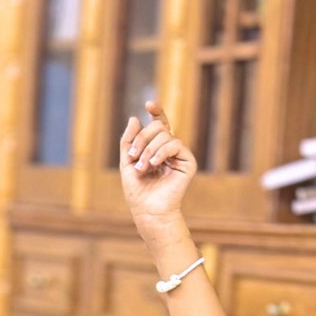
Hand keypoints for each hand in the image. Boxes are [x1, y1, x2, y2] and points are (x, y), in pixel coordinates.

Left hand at [119, 102, 196, 236]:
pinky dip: (161, 152)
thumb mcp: (127, 162)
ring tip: (142, 167)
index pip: (159, 124)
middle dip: (142, 138)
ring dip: (149, 149)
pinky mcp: (188, 163)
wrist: (148, 210)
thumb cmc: (137, 191)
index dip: (156, 111)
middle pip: (157, 127)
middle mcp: (169, 149)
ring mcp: (179, 155)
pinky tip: (154, 164)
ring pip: (165, 135)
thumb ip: (128, 140)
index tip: (149, 104)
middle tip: (133, 156)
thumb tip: (136, 117)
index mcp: (156, 147)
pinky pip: (175, 144)